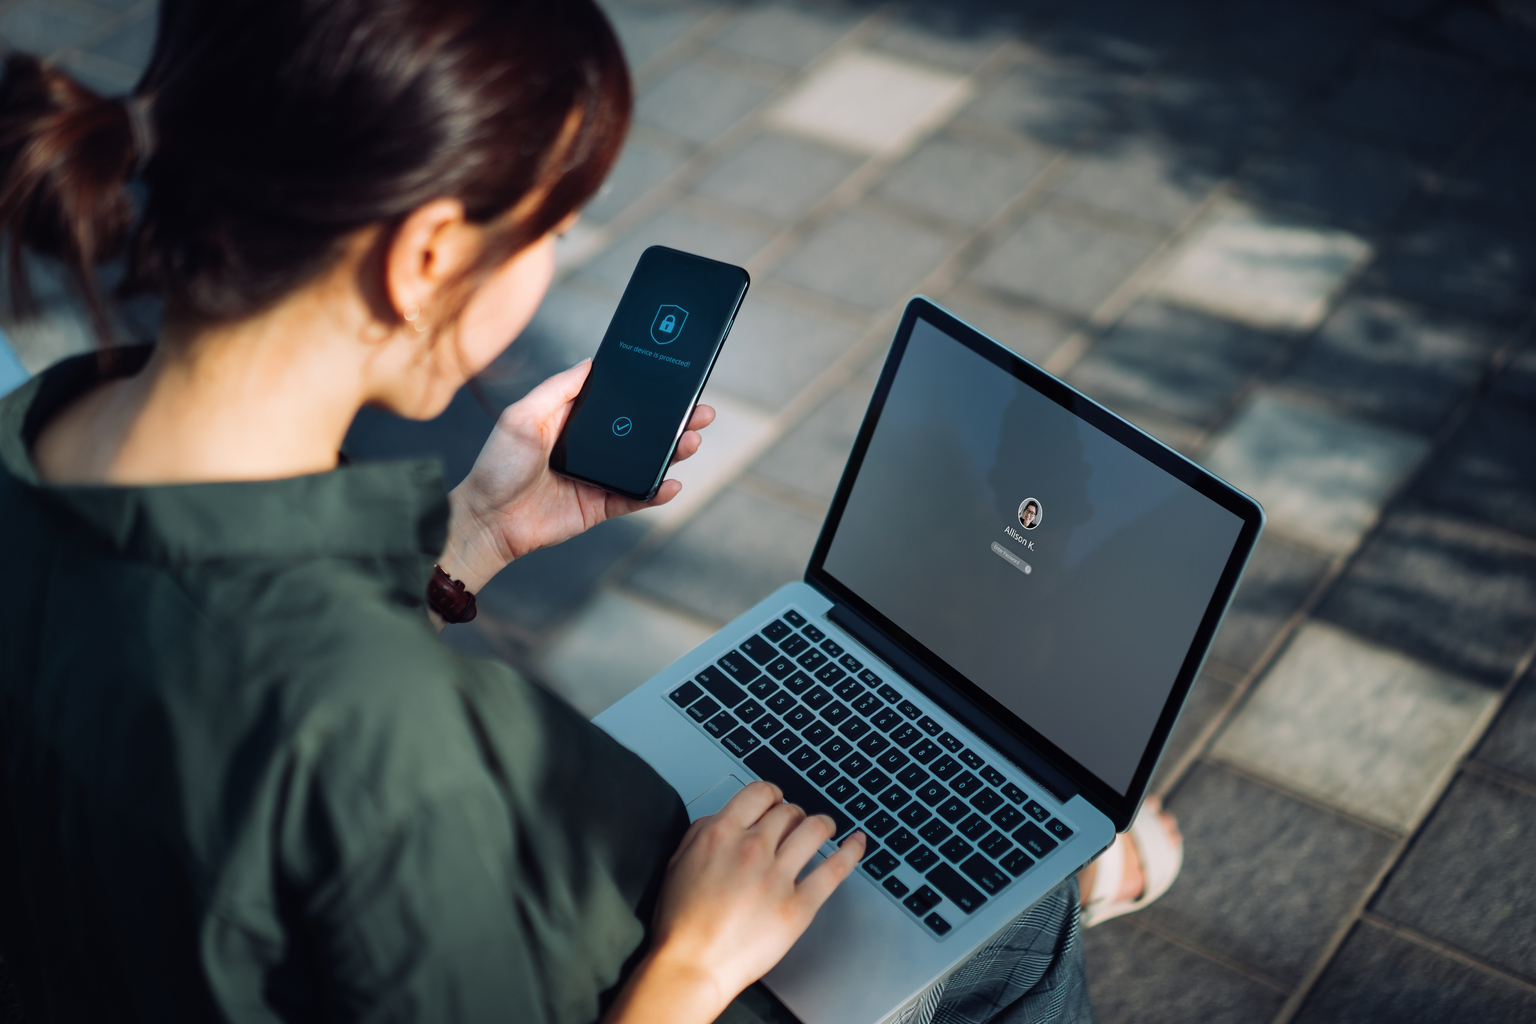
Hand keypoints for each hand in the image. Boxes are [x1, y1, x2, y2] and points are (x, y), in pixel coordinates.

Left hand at [440, 360, 714, 592]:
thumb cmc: (497, 466)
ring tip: (691, 441)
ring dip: (671, 453)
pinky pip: (636, 498)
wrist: (486, 520)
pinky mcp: (600, 507)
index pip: (619, 402)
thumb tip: (592, 363)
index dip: (646, 393)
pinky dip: (656, 492)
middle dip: (673, 422)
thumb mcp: (523, 415)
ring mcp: (599, 477)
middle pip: (641, 431)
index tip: (673, 381)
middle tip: (700, 411)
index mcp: (573, 420)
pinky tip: (671, 482)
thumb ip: (559, 389)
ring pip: (645, 463)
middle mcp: (591, 447)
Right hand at [604, 783, 865, 1023]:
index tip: (775, 801)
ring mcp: (778, 877)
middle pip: (789, 811)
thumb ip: (703, 831)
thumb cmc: (681, 922)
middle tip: (794, 823)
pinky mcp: (799, 906)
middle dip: (793, 814)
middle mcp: (753, 849)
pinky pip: (834, 869)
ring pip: (814, 829)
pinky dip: (851, 851)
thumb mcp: (679, 861)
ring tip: (825, 827)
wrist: (692, 965)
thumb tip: (726, 816)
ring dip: (822, 824)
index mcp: (722, 834)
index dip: (772, 794)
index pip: (760, 792)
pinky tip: (857, 843)